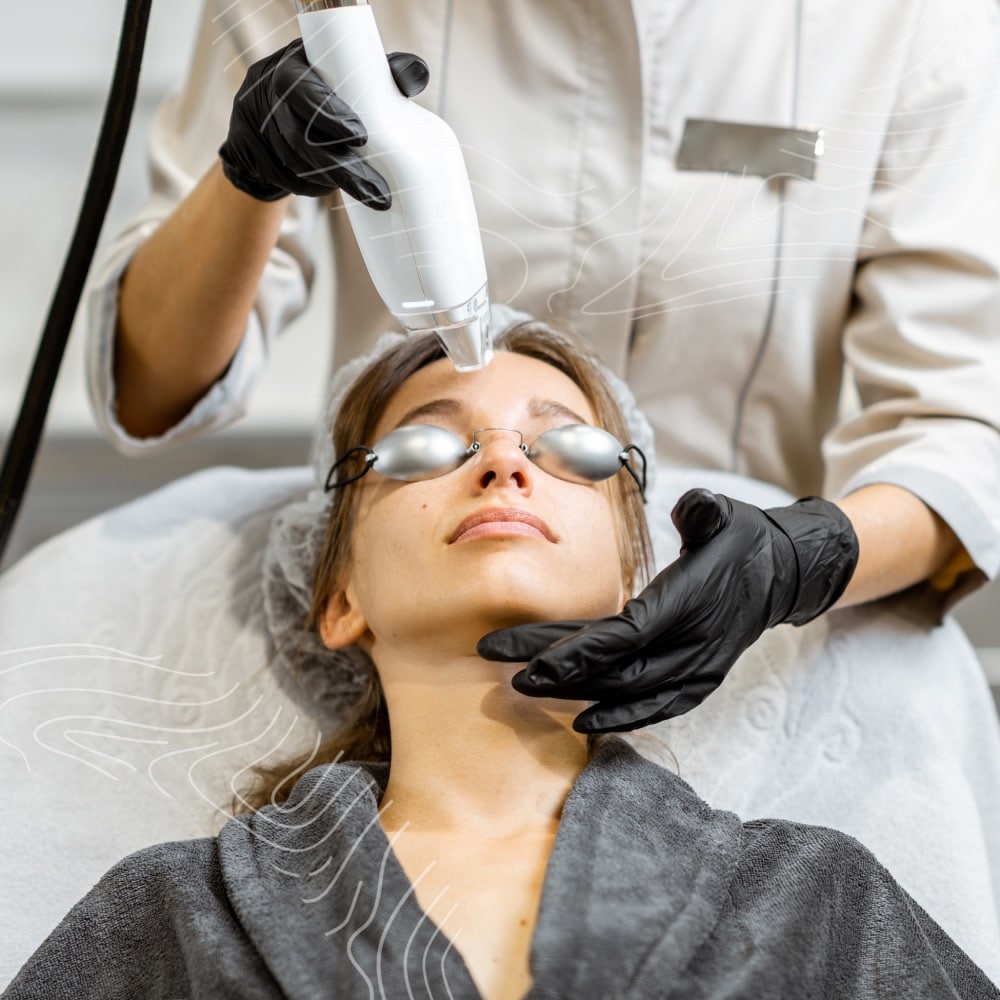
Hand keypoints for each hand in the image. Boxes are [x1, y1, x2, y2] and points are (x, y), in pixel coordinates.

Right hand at [218, 40, 428, 205]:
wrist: (267, 112)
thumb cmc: (320, 88)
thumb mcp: (345, 72)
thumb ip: (382, 73)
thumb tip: (417, 73)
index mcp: (291, 69)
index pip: (305, 91)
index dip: (330, 115)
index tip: (361, 138)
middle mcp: (268, 97)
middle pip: (302, 139)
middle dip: (342, 168)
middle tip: (378, 193)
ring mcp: (257, 129)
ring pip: (296, 165)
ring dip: (332, 182)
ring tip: (367, 193)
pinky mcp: (254, 158)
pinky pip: (289, 180)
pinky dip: (315, 187)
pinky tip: (334, 187)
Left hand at [477, 489, 858, 732]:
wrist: (782, 575)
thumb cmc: (743, 539)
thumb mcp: (725, 513)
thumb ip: (703, 510)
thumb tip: (688, 508)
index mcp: (690, 602)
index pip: (626, 634)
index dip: (578, 650)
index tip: (532, 660)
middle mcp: (694, 643)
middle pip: (616, 667)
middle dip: (559, 672)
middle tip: (505, 671)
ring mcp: (699, 668)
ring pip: (630, 691)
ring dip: (577, 692)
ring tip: (525, 688)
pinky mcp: (700, 681)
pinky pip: (657, 707)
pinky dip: (621, 717)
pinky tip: (583, 721)